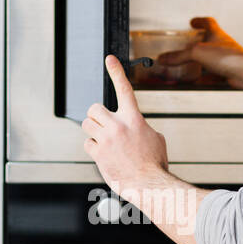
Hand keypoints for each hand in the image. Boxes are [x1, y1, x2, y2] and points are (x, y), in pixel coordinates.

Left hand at [82, 55, 169, 198]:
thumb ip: (140, 127)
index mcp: (134, 119)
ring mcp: (106, 139)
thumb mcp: (155, 138)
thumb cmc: (154, 164)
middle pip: (94, 109)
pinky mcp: (98, 153)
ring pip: (86, 125)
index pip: (124, 89)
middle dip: (96, 116)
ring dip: (93, 131)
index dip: (116, 72)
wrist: (149, 184)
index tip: (109, 59)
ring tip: (104, 140)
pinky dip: (93, 148)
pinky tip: (105, 155)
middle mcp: (118, 126)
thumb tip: (134, 128)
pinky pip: (87, 143)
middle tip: (104, 125)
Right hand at [156, 16, 242, 81]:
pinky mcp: (229, 72)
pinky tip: (200, 80)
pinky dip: (206, 76)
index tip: (193, 21)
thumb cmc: (228, 57)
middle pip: (212, 40)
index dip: (200, 21)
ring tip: (193, 64)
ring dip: (203, 60)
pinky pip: (215, 73)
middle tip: (192, 43)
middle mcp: (224, 45)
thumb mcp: (197, 53)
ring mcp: (228, 58)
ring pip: (214, 57)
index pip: (209, 22)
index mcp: (217, 34)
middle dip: (201, 42)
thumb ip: (179, 56)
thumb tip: (165, 58)